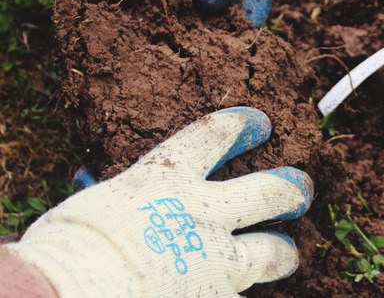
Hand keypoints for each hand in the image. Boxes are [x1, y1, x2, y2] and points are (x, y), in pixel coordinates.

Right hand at [1, 107, 312, 296]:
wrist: (73, 294)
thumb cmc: (63, 253)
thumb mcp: (90, 209)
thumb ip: (123, 203)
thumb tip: (113, 203)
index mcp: (164, 179)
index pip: (214, 135)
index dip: (242, 126)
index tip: (260, 124)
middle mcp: (203, 213)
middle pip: (267, 191)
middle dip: (290, 189)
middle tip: (300, 189)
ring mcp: (217, 260)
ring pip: (273, 252)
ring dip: (282, 253)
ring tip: (287, 255)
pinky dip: (236, 297)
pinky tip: (233, 297)